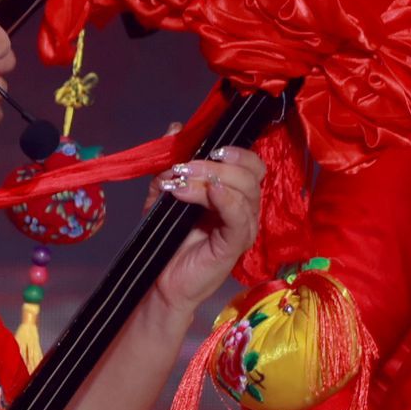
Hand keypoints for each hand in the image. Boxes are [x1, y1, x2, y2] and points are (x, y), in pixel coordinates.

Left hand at [148, 143, 268, 312]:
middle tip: (186, 168)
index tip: (206, 147)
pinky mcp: (237, 244)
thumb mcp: (163, 194)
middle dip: (217, 163)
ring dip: (212, 179)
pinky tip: (209, 193)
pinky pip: (240, 217)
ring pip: (245, 190)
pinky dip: (226, 199)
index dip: (233, 150)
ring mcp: (243, 226)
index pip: (250, 163)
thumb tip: (175, 129)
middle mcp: (244, 207)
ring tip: (181, 185)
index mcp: (232, 193)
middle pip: (252, 172)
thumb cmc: (165, 239)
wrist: (158, 280)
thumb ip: (171, 164)